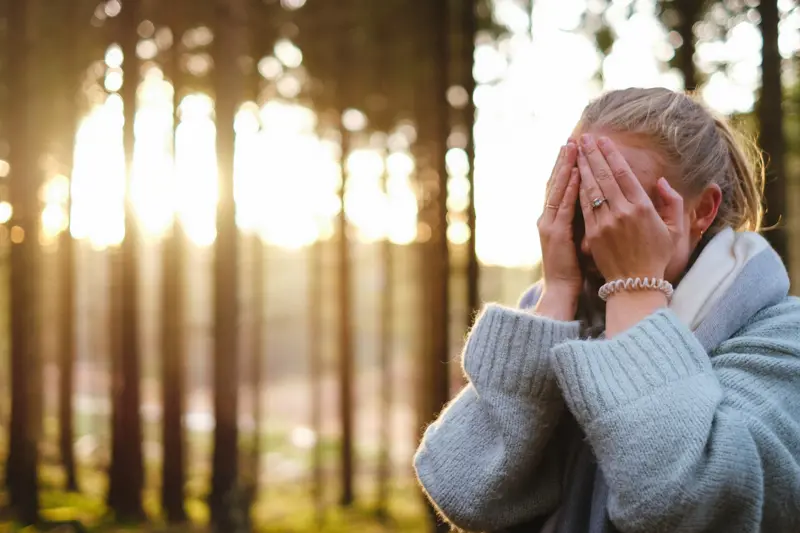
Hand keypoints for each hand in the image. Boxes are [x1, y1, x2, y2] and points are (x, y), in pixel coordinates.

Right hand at [535, 140, 580, 320]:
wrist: (560, 291)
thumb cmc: (571, 271)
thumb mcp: (573, 242)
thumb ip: (578, 222)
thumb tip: (588, 205)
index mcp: (553, 219)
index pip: (560, 187)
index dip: (566, 167)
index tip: (575, 149)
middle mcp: (547, 218)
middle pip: (556, 182)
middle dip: (565, 160)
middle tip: (573, 139)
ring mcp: (549, 224)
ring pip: (558, 189)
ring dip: (566, 166)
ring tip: (574, 147)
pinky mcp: (556, 233)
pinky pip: (564, 206)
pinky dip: (571, 188)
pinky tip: (579, 172)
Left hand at [576, 134, 683, 281]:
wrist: (635, 285)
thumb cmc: (656, 257)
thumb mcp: (674, 230)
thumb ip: (671, 203)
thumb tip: (661, 181)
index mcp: (643, 208)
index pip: (624, 174)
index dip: (612, 155)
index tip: (603, 140)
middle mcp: (623, 213)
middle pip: (604, 177)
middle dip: (593, 155)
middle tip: (584, 138)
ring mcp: (605, 223)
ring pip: (591, 189)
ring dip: (582, 168)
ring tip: (576, 151)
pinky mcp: (592, 234)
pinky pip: (583, 206)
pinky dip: (578, 189)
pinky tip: (573, 176)